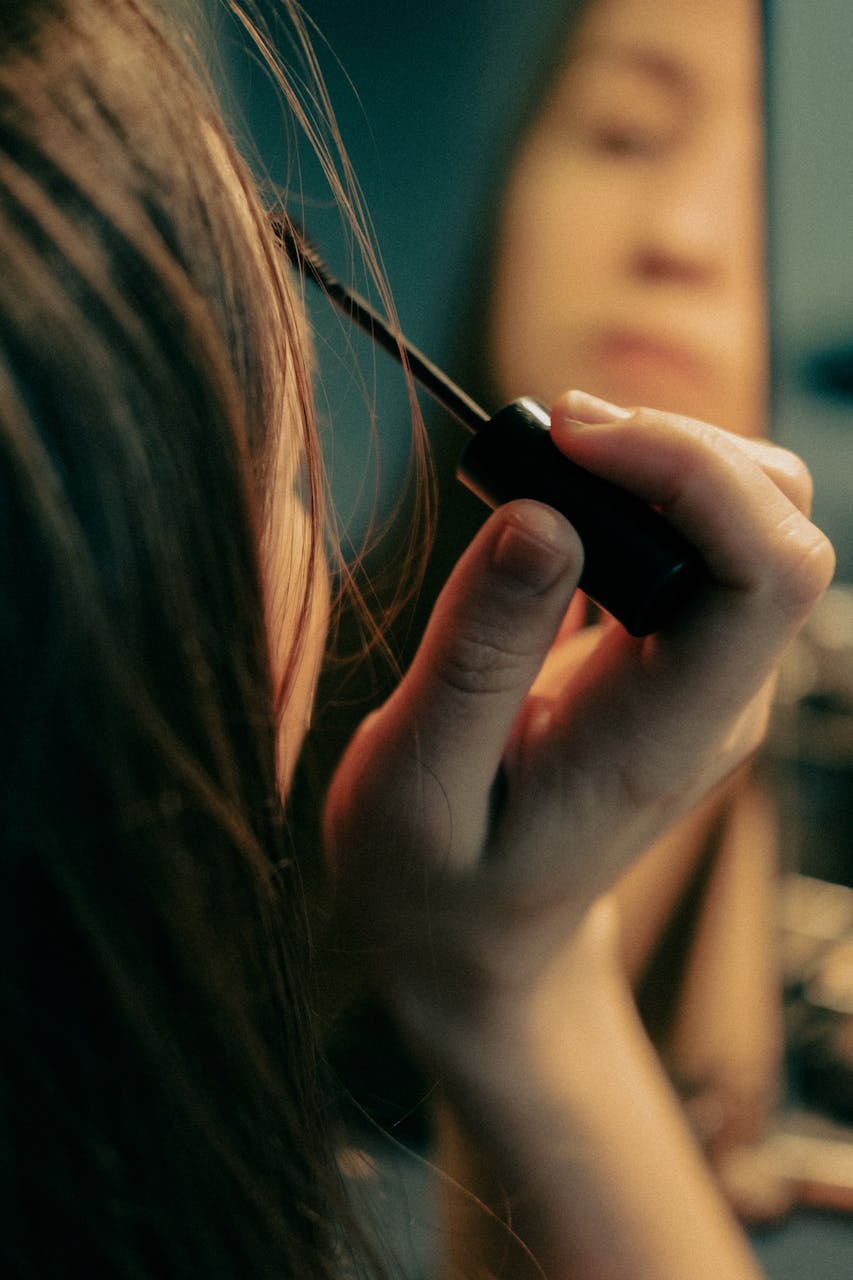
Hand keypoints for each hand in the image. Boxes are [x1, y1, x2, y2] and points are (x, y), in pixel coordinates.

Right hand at [323, 391, 832, 1058]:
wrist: (477, 940)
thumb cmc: (434, 882)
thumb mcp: (417, 782)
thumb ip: (478, 655)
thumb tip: (541, 516)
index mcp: (663, 736)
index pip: (766, 574)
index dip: (693, 471)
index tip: (569, 439)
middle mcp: (716, 700)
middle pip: (778, 524)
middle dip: (677, 447)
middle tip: (549, 438)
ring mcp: (707, 681)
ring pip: (750, 519)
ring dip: (662, 461)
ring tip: (548, 462)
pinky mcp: (678, 661)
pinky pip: (702, 543)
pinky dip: (642, 491)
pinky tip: (564, 500)